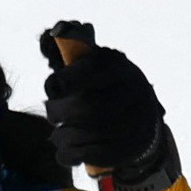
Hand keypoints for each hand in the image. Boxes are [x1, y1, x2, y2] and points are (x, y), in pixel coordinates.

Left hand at [38, 20, 177, 190]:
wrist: (140, 120)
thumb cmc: (102, 88)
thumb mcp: (91, 66)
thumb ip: (71, 52)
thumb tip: (49, 34)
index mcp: (120, 67)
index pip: (94, 70)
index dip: (69, 80)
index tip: (51, 88)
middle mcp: (135, 92)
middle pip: (90, 107)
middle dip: (61, 113)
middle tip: (52, 116)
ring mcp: (137, 122)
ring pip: (91, 134)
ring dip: (65, 136)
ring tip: (58, 134)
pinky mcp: (132, 148)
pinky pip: (96, 156)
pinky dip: (73, 154)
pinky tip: (65, 150)